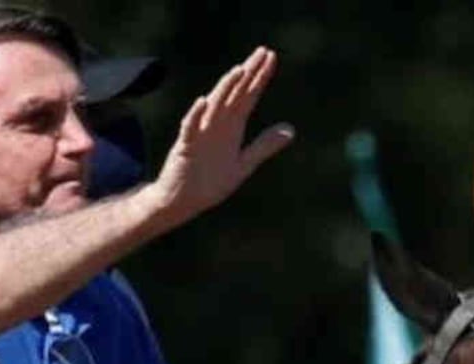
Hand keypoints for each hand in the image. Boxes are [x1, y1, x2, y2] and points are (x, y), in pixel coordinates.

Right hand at [152, 47, 294, 225]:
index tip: (271, 57)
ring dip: (225, 88)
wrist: (183, 202)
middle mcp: (217, 124)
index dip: (260, 77)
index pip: (248, 96)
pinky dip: (196, 115)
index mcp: (232, 126)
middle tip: (261, 52)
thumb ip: (264, 146)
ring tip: (239, 71)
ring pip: (214, 106)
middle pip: (234, 94)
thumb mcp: (244, 164)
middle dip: (248, 74)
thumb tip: (290, 130)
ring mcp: (201, 134)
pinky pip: (190, 128)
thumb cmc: (210, 182)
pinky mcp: (186, 148)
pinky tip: (203, 102)